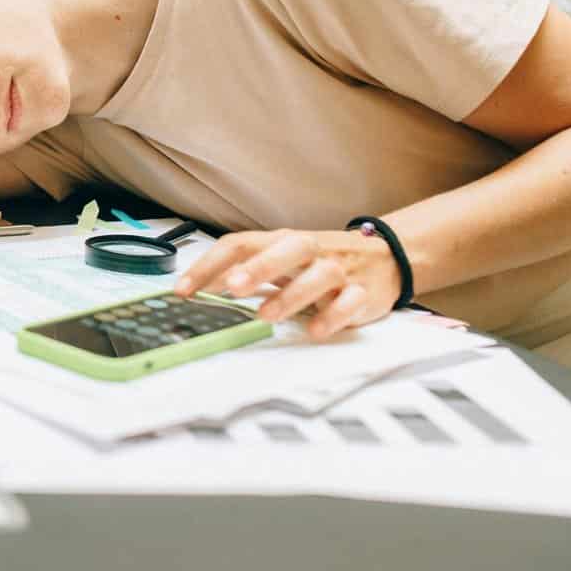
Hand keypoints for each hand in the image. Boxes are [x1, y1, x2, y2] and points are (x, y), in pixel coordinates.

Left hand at [172, 228, 401, 339]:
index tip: (184, 289)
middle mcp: (310, 251)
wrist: (386, 257)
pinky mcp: (363, 293)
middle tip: (232, 287)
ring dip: (290, 296)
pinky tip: (314, 331)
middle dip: (258, 268)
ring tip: (265, 315)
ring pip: (318, 277)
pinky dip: (333, 317)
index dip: (211, 265)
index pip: (241, 244)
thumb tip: (200, 284)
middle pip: (286, 250)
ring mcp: (339, 271)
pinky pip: (350, 303)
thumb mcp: (282, 259)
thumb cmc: (320, 260)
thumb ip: (244, 270)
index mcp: (283, 240)